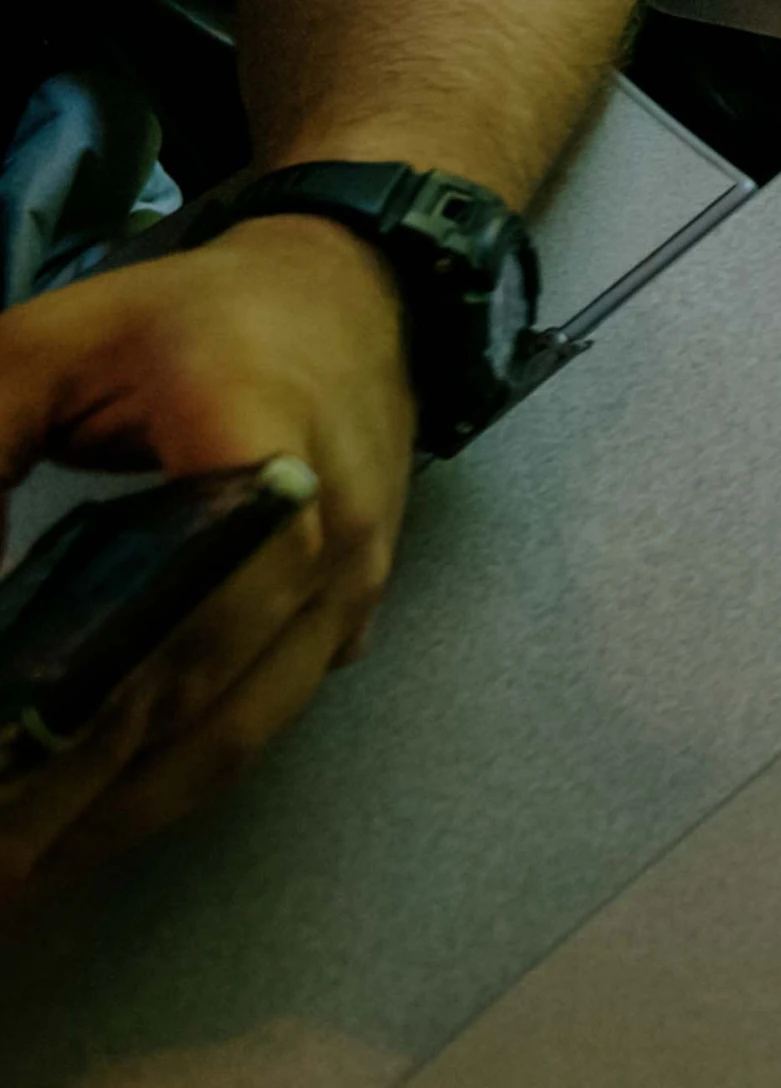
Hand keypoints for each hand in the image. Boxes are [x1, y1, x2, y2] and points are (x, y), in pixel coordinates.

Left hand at [0, 215, 418, 907]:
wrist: (354, 294)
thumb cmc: (189, 319)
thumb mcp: (50, 344)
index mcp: (259, 445)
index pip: (186, 594)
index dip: (88, 697)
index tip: (1, 763)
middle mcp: (329, 530)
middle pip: (197, 693)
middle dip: (75, 798)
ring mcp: (351, 585)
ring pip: (235, 732)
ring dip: (119, 815)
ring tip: (15, 877)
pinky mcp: (348, 619)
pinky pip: (259, 721)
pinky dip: (169, 785)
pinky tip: (87, 827)